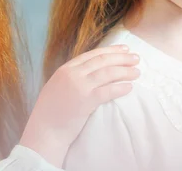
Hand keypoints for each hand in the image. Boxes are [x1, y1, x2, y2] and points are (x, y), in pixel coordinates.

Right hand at [19, 45, 139, 166]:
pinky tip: (130, 87)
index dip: (110, 51)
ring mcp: (79, 86)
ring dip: (124, 71)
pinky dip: (120, 87)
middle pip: (102, 60)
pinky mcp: (85, 101)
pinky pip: (107, 91)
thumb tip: (91, 73)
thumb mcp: (58, 87)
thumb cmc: (51, 113)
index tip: (124, 49)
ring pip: (107, 73)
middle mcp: (72, 74)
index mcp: (65, 69)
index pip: (92, 55)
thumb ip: (72, 78)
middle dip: (121, 58)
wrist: (44, 132)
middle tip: (136, 58)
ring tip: (137, 72)